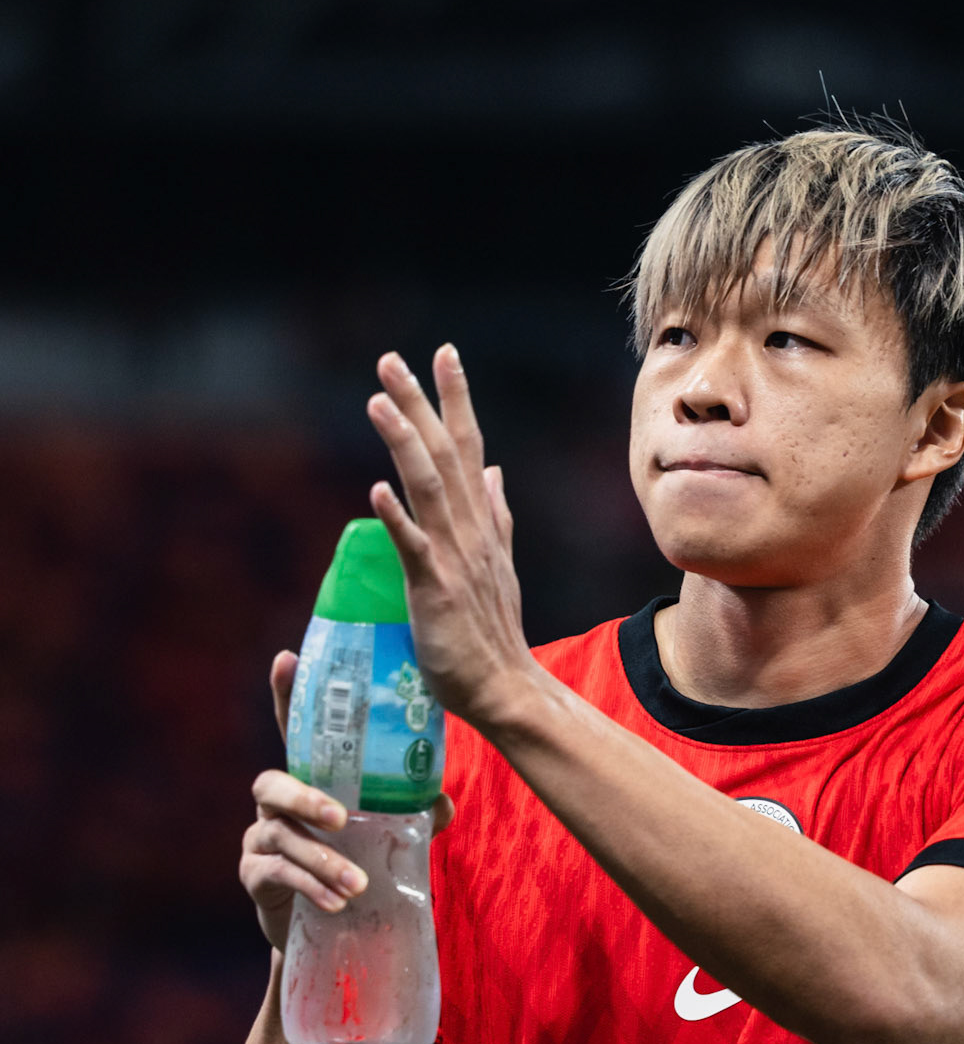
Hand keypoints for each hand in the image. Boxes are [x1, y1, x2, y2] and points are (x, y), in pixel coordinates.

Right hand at [240, 652, 453, 951]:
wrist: (330, 925)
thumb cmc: (358, 863)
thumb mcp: (388, 837)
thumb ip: (413, 816)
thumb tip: (442, 803)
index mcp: (310, 781)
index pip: (294, 733)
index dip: (286, 696)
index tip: (285, 658)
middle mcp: (276, 804)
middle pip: (270, 783)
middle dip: (304, 797)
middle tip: (340, 817)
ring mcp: (260, 838)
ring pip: (280, 836)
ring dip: (321, 859)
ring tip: (356, 885)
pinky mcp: (254, 875)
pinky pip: (277, 874)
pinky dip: (310, 887)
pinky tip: (337, 903)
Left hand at [365, 345, 533, 729]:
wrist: (505, 689)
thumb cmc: (492, 637)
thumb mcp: (498, 565)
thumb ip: (496, 516)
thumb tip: (493, 472)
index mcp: (481, 524)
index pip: (467, 449)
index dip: (455, 400)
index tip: (443, 354)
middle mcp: (470, 532)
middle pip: (444, 456)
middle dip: (421, 404)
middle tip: (392, 358)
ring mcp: (454, 559)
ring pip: (428, 488)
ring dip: (404, 442)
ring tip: (378, 400)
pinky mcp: (436, 591)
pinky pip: (414, 548)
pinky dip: (397, 517)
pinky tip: (377, 489)